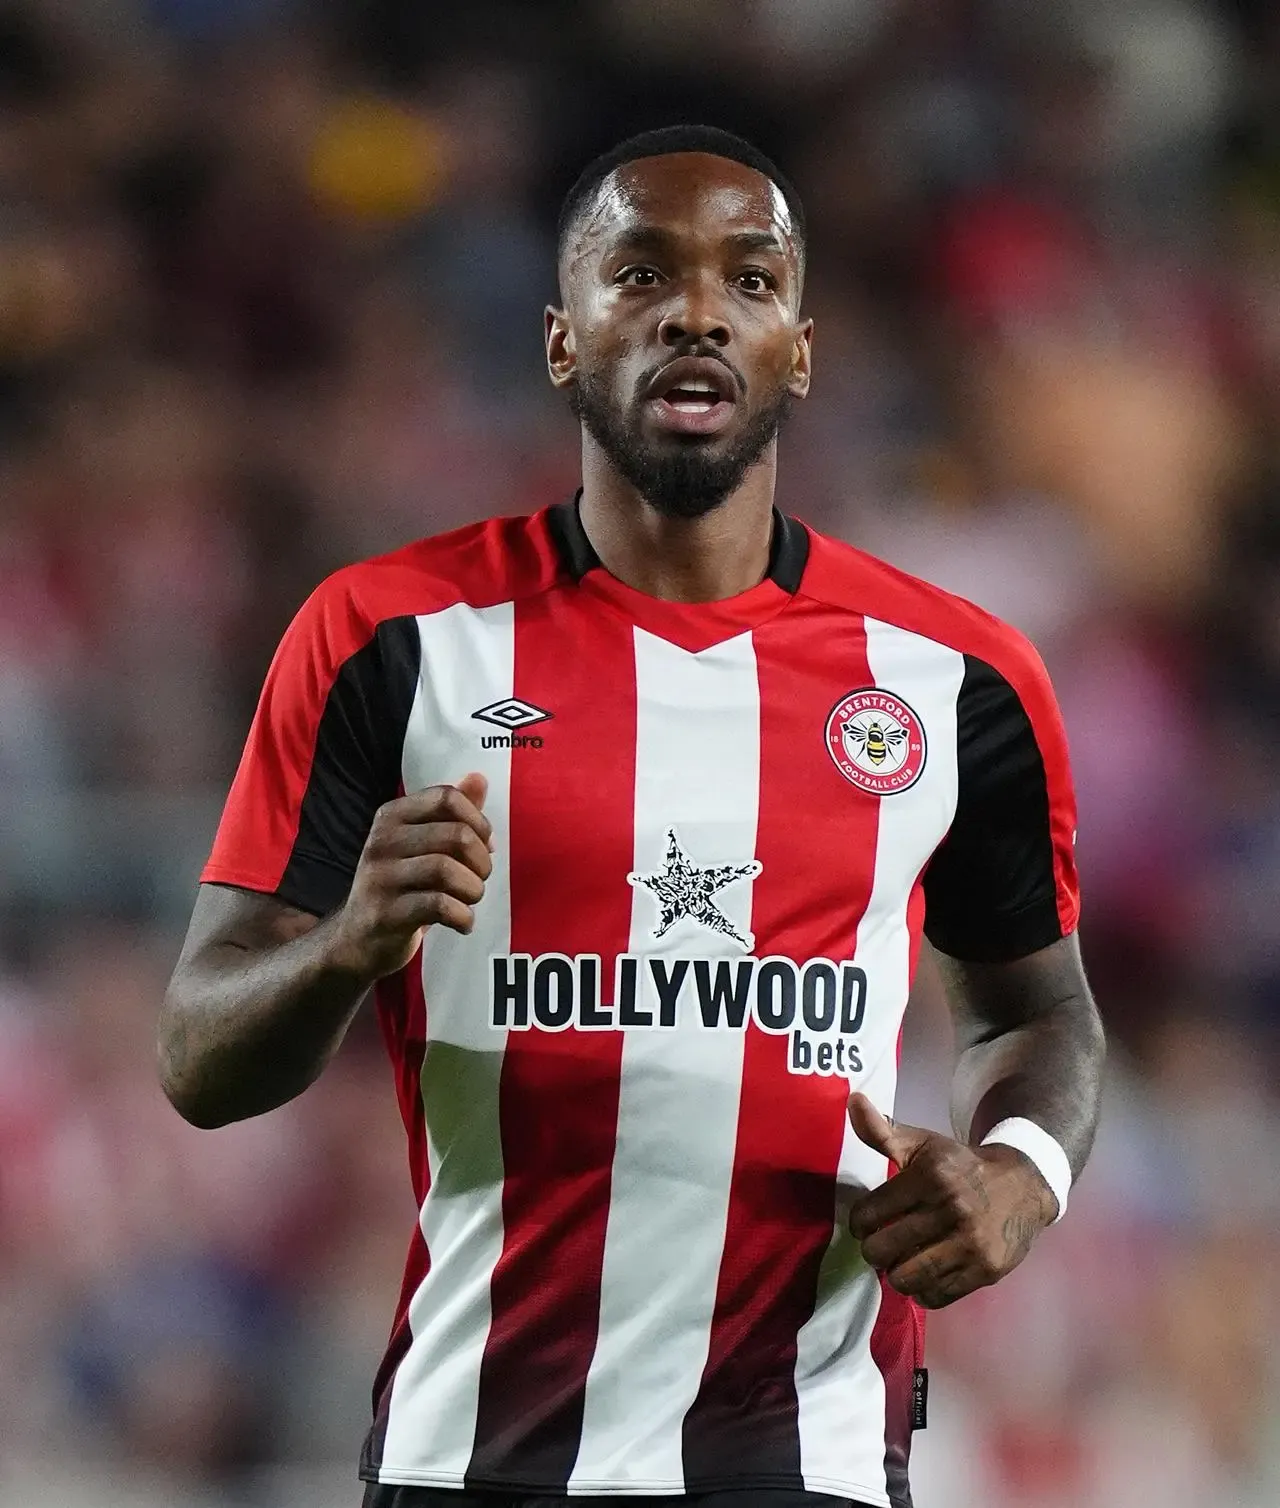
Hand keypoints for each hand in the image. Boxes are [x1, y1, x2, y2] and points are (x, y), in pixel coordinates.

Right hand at [329, 773, 492, 981]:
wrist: (356, 939)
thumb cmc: (399, 886)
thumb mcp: (422, 845)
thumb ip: (452, 813)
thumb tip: (478, 777)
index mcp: (391, 816)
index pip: (446, 798)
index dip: (478, 821)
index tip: (485, 845)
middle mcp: (382, 841)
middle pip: (456, 835)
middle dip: (481, 861)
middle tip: (478, 879)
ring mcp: (381, 878)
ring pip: (448, 870)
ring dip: (473, 889)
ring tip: (469, 900)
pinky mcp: (386, 913)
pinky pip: (440, 906)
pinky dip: (463, 917)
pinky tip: (463, 923)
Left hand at [846, 1092, 1056, 1308]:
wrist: (1023, 1186)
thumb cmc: (961, 1165)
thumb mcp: (924, 1144)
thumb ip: (882, 1131)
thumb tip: (853, 1101)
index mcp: (930, 1176)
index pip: (869, 1213)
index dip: (859, 1222)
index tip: (866, 1222)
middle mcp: (951, 1210)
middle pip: (881, 1250)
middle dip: (873, 1250)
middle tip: (880, 1245)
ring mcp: (970, 1243)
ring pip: (905, 1278)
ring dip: (896, 1273)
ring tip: (901, 1260)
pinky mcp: (986, 1271)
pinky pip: (936, 1296)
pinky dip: (923, 1289)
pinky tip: (925, 1272)